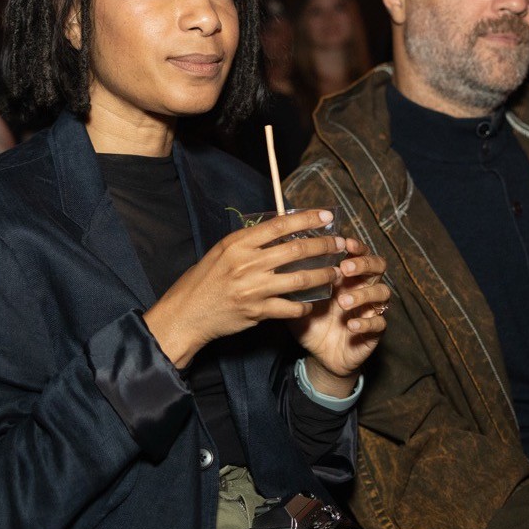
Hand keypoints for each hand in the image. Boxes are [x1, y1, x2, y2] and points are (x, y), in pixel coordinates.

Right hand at [144, 209, 343, 367]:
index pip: (280, 225)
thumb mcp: (221, 252)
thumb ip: (249, 242)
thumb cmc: (203, 280)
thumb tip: (280, 229)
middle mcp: (247, 264)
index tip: (327, 215)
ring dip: (323, 275)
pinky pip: (292, 308)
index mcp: (238, 243)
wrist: (186, 313)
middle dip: (325, 245)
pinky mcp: (258, 312)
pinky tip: (313, 303)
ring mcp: (254, 289)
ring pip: (301, 279)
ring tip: (336, 272)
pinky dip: (306, 306)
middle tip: (341, 244)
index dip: (307, 218)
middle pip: (296, 250)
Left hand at [288, 239, 390, 377]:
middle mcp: (363, 288)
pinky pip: (379, 323)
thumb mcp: (298, 302)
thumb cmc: (311, 323)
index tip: (345, 243)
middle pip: (377, 266)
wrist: (320, 355)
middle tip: (345, 269)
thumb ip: (293, 285)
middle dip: (363, 264)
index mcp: (347, 277)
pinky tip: (351, 324)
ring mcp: (371, 309)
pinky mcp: (375, 331)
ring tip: (343, 301)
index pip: (359, 254)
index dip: (356, 247)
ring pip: (382, 293)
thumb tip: (275, 265)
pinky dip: (366, 323)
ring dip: (364, 294)